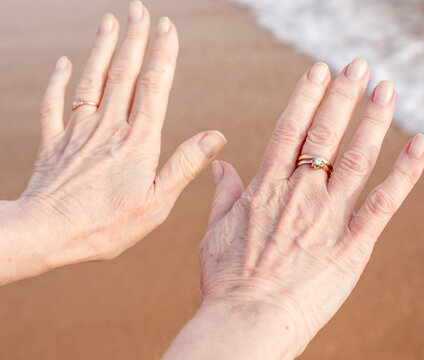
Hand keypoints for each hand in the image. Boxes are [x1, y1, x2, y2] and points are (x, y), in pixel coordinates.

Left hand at [0, 1, 225, 284]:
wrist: (47, 234)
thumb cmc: (106, 225)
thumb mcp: (157, 202)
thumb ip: (185, 164)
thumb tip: (215, 136)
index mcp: (137, 142)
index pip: (153, 87)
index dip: (162, 54)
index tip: (167, 26)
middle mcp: (108, 128)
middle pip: (122, 74)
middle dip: (133, 39)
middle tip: (138, 9)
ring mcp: (77, 133)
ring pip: (91, 81)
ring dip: (100, 48)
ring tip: (108, 21)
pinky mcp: (53, 143)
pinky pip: (55, 104)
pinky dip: (59, 81)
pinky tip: (65, 62)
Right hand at [165, 60, 423, 358]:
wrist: (246, 323)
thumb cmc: (227, 282)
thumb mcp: (214, 232)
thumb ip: (222, 194)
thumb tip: (220, 165)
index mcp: (267, 189)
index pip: (290, 131)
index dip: (306, 97)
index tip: (319, 71)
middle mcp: (300, 195)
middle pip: (325, 134)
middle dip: (342, 96)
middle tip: (358, 65)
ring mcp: (328, 218)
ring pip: (356, 158)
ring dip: (374, 121)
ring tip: (387, 89)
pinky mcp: (352, 246)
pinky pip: (383, 204)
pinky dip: (404, 174)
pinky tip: (419, 145)